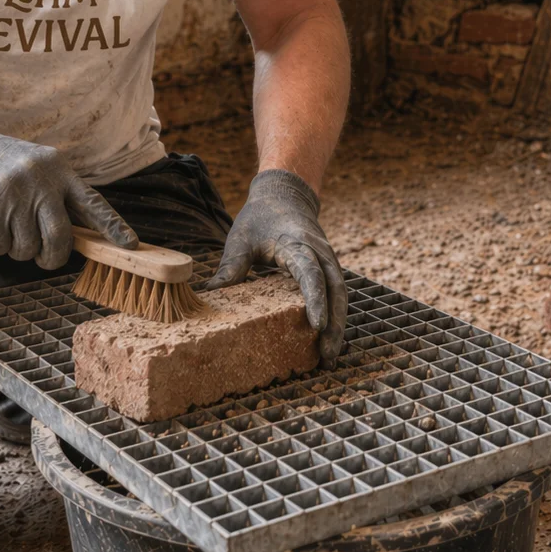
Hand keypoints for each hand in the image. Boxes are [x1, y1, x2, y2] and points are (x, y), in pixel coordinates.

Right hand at [0, 111, 136, 269]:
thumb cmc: (2, 165)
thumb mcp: (37, 168)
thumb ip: (55, 198)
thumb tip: (73, 242)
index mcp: (60, 170)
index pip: (93, 202)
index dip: (113, 225)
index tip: (131, 245)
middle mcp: (41, 180)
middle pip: (60, 237)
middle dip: (52, 257)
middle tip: (43, 258)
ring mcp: (14, 191)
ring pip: (26, 247)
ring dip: (17, 250)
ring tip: (7, 229)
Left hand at [204, 169, 346, 366]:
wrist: (285, 195)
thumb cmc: (260, 217)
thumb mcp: (241, 238)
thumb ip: (231, 266)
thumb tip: (209, 294)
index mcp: (297, 244)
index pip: (311, 274)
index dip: (315, 300)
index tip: (317, 326)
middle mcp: (319, 252)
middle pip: (335, 291)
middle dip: (335, 324)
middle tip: (327, 355)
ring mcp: (327, 260)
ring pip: (340, 294)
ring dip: (339, 324)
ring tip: (330, 355)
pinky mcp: (328, 268)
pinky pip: (336, 293)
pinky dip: (335, 315)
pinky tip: (328, 338)